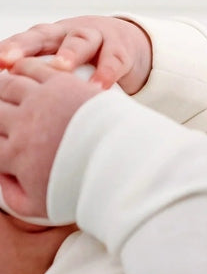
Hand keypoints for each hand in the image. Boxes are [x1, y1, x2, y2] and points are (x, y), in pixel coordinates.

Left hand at [0, 16, 151, 93]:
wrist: (126, 43)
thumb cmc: (83, 64)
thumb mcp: (59, 64)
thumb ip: (38, 79)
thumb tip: (9, 104)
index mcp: (46, 38)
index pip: (21, 43)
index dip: (7, 51)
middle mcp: (66, 33)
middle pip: (42, 36)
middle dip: (25, 47)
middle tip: (11, 62)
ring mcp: (95, 38)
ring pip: (79, 41)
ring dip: (69, 53)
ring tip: (59, 69)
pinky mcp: (120, 49)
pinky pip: (112, 60)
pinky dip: (106, 72)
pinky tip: (99, 88)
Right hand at [0, 58, 101, 219]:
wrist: (126, 163)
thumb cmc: (86, 187)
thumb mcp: (43, 206)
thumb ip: (12, 196)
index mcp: (14, 155)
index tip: (2, 139)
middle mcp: (21, 126)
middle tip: (2, 113)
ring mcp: (41, 102)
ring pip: (6, 85)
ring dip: (0, 86)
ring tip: (2, 89)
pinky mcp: (61, 84)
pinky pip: (32, 69)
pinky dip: (21, 67)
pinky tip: (18, 68)